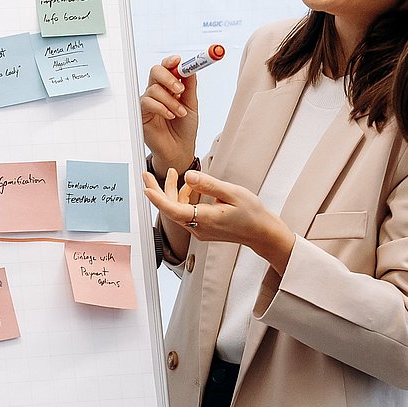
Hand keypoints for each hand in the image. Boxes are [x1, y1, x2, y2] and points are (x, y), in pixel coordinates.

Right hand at [138, 56, 198, 177]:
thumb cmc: (184, 128)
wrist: (179, 149)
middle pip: (156, 71)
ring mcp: (149, 101)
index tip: (179, 60)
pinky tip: (170, 116)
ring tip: (180, 113)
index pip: (167, 68)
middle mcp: (158, 91)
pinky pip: (148, 102)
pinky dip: (162, 108)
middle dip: (168, 77)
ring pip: (154, 89)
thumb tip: (191, 69)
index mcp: (170, 87)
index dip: (171, 61)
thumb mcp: (192, 104)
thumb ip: (190, 87)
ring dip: (170, 101)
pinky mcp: (142, 112)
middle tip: (180, 89)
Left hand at [141, 168, 295, 272]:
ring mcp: (199, 231)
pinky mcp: (201, 229)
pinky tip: (189, 186)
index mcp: (206, 219)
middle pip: (170, 209)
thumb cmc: (251, 213)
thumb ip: (208, 184)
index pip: (174, 210)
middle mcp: (198, 228)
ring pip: (177, 211)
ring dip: (172, 193)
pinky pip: (185, 214)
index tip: (146, 187)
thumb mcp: (232, 193)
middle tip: (146, 173)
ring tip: (173, 173)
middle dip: (157, 190)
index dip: (158, 198)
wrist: (262, 233)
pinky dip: (183, 199)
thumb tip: (188, 176)